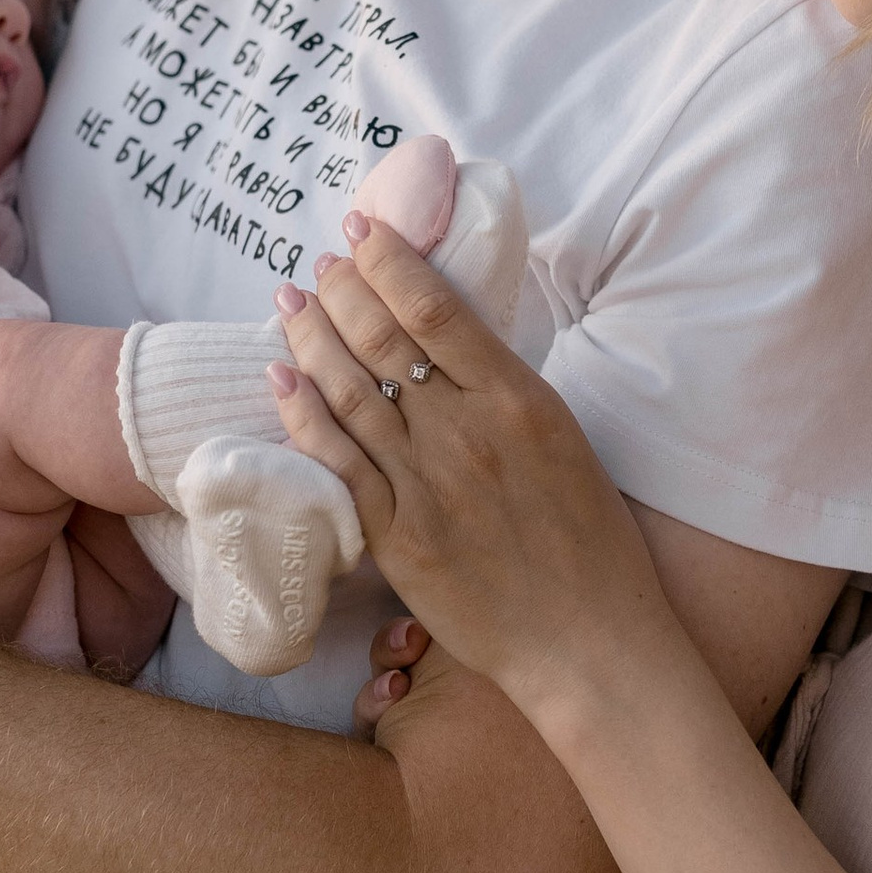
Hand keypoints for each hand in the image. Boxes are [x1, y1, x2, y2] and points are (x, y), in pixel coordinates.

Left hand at [270, 216, 678, 742]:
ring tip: (290, 298)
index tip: (362, 229)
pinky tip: (280, 374)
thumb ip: (507, 392)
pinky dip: (302, 412)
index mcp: (519, 399)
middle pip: (383, 338)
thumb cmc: (592, 546)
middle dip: (342, 288)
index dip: (388, 260)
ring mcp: (426, 483)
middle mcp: (467, 432)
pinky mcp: (397, 535)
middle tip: (321, 261)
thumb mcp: (565, 441)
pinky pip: (336, 461)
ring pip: (350, 389)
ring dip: (312, 335)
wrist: (589, 643)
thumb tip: (454, 342)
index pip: (436, 307)